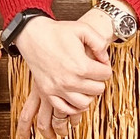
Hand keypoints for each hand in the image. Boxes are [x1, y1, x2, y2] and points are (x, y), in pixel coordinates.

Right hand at [13, 14, 112, 138]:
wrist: (33, 35)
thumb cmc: (58, 31)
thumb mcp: (83, 29)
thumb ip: (100, 42)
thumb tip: (105, 60)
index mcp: (82, 66)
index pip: (106, 75)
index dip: (106, 67)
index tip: (100, 63)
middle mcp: (70, 81)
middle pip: (97, 90)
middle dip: (99, 80)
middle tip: (94, 73)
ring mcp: (57, 89)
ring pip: (83, 103)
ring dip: (88, 95)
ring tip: (86, 85)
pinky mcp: (47, 92)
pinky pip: (65, 109)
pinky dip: (73, 106)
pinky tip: (76, 96)